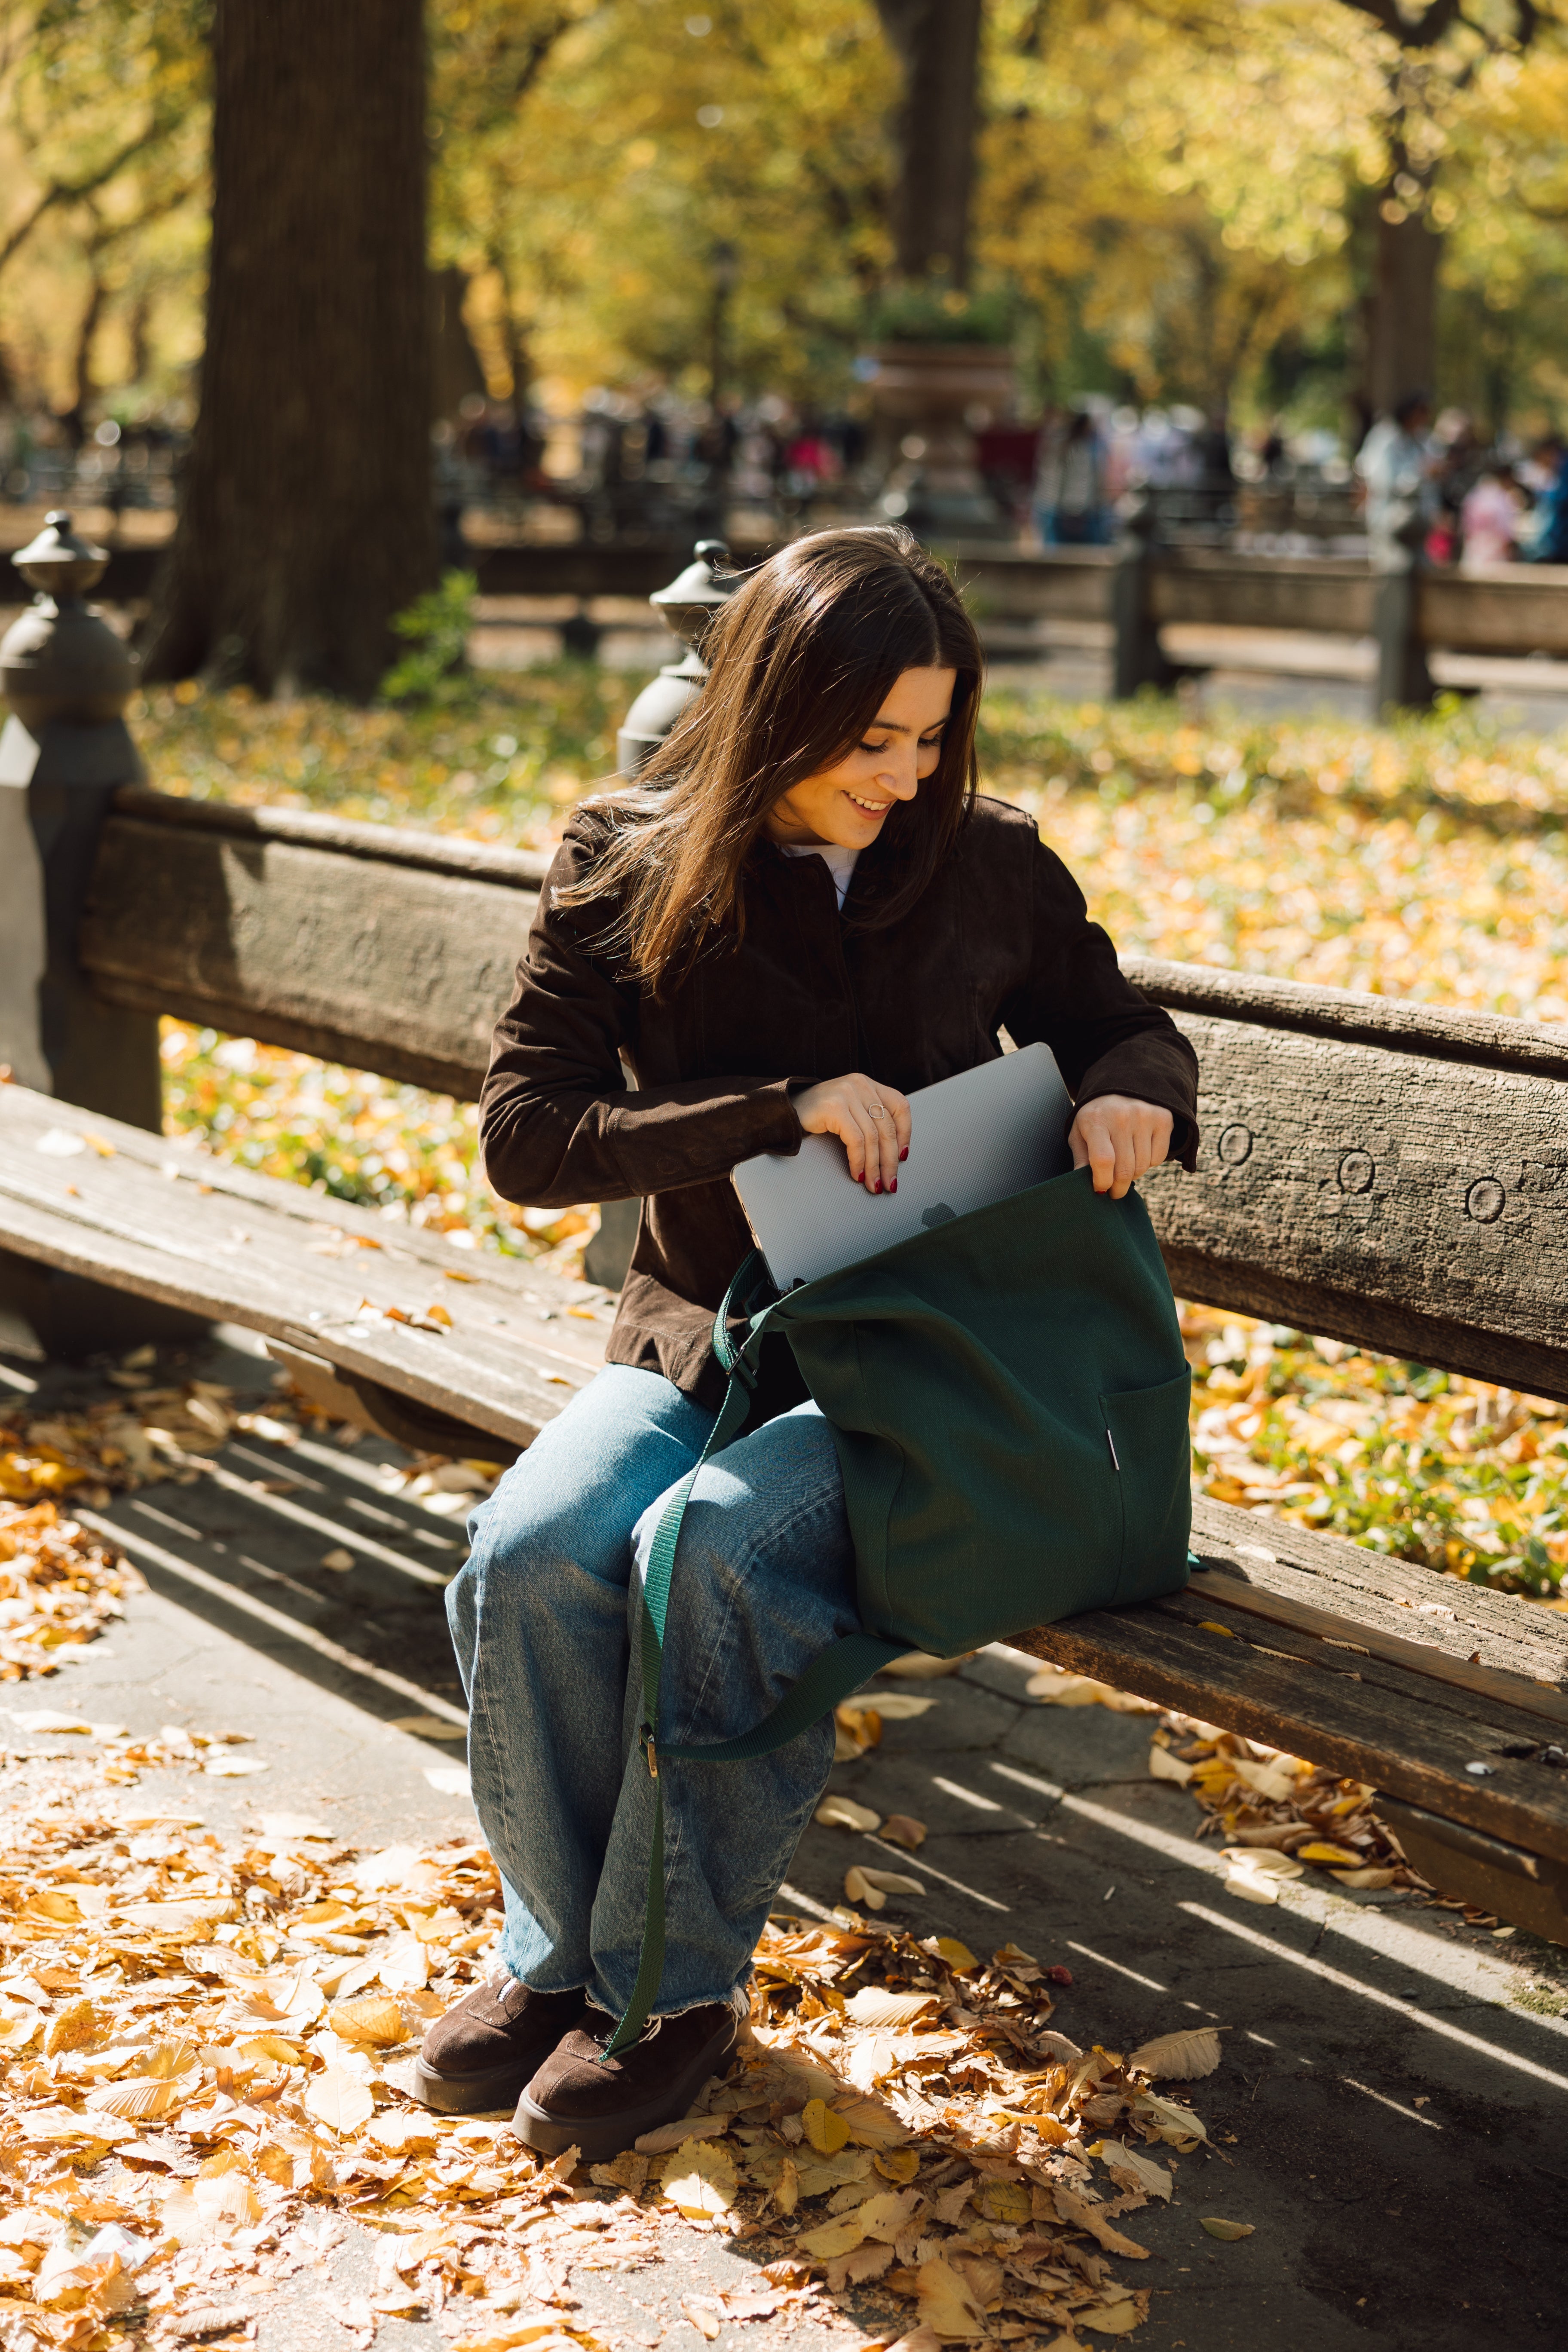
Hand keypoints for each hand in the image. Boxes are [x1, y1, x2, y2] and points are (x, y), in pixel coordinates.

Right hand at [793, 1072, 910, 1191]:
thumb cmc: (819, 1115)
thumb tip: (895, 1154)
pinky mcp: (835, 1107)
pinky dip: (859, 1161)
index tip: (903, 1157)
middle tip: (890, 1182)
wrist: (784, 1112)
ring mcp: (847, 1093)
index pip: (900, 1106)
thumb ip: (870, 1120)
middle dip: (891, 1160)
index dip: (906, 1134)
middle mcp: (860, 1084)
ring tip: (874, 1184)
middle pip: (887, 1127)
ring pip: (873, 1137)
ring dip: (875, 1166)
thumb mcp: (850, 1111)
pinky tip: (857, 1173)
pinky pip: (856, 1141)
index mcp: (868, 1084)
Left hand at [1068, 1094, 1172, 1199]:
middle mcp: (1122, 1117)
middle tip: (1115, 1191)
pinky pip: (1158, 1158)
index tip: (1101, 1189)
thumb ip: (1080, 1158)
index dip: (1103, 1181)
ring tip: (1125, 1166)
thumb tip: (1081, 1183)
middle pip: (1125, 1169)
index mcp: (1096, 1120)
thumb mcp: (1079, 1133)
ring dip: (1133, 1175)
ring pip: (1143, 1166)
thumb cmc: (1097, 1117)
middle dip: (1119, 1187)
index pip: (1103, 1160)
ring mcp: (1145, 1116)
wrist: (1121, 1086)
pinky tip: (1139, 1152)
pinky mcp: (1163, 1119)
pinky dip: (1149, 1163)